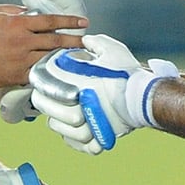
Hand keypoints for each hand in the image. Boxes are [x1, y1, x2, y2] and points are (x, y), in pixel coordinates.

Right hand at [0, 0, 87, 123]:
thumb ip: (12, 9)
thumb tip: (29, 10)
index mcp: (18, 24)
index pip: (50, 21)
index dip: (69, 21)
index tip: (83, 22)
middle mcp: (22, 42)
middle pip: (55, 41)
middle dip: (74, 40)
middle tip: (88, 41)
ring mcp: (21, 60)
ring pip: (50, 57)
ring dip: (65, 57)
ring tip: (78, 55)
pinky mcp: (18, 75)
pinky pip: (39, 72)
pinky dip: (50, 70)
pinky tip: (60, 69)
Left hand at [29, 34, 177, 154]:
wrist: (146, 98)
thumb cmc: (128, 75)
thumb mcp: (112, 50)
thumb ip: (95, 43)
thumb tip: (85, 40)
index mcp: (79, 84)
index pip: (49, 84)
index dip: (41, 82)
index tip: (39, 80)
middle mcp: (81, 106)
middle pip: (49, 109)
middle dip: (43, 102)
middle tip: (40, 98)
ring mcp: (89, 125)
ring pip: (61, 128)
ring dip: (56, 121)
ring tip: (54, 116)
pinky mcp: (98, 139)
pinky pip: (78, 144)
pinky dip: (72, 139)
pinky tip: (69, 132)